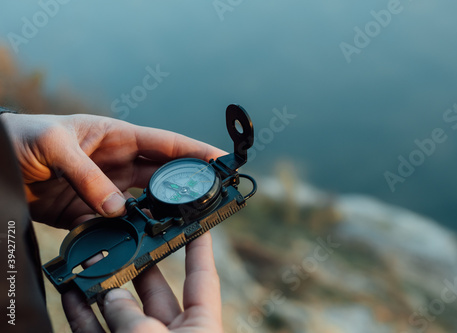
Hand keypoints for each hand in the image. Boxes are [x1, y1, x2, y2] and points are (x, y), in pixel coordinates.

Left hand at [1, 113, 223, 228]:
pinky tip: (142, 240)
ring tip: (183, 225)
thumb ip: (86, 175)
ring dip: (163, 213)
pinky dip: (130, 233)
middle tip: (214, 198)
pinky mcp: (90, 212)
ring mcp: (106, 189)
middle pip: (164, 176)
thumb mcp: (54, 146)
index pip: (166, 143)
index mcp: (118, 137)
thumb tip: (117, 208)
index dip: (197, 151)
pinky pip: (118, 224)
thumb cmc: (23, 137)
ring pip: (146, 203)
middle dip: (190, 186)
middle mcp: (119, 163)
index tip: (223, 160)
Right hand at [62, 232, 222, 332]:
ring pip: (121, 311)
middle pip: (155, 290)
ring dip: (101, 287)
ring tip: (86, 261)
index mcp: (199, 326)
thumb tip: (111, 295)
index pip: (201, 276)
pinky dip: (82, 315)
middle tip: (123, 236)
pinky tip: (71, 295)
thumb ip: (131, 314)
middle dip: (136, 262)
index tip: (196, 221)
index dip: (198, 247)